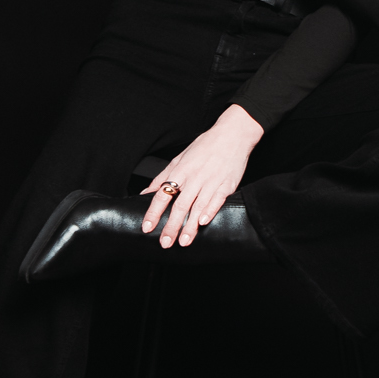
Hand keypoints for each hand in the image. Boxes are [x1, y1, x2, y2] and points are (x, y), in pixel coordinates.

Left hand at [142, 105, 263, 246]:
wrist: (232, 135)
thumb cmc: (205, 146)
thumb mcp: (179, 158)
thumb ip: (163, 177)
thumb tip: (146, 193)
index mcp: (180, 171)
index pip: (162, 195)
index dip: (154, 212)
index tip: (147, 227)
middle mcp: (194, 177)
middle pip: (180, 205)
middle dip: (171, 226)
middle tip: (165, 243)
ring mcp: (211, 181)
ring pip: (198, 207)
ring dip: (190, 226)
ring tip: (183, 241)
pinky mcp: (227, 184)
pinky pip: (217, 199)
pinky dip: (210, 210)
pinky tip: (204, 222)